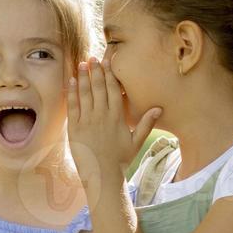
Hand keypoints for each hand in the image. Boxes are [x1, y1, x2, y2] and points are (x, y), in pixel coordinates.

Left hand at [66, 59, 159, 191]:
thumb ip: (146, 123)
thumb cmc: (120, 160)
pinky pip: (73, 106)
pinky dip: (72, 92)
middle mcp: (102, 115)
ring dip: (84, 76)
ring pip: (85, 93)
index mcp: (117, 116)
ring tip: (82, 63)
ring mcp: (87, 121)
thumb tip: (159, 108)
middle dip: (96, 70)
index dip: (110, 73)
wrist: (102, 175)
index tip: (108, 61)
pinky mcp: (75, 128)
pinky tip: (72, 80)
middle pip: (99, 87)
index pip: (113, 89)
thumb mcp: (136, 141)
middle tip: (93, 57)